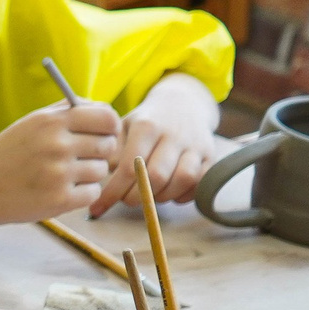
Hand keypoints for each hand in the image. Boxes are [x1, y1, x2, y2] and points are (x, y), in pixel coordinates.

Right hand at [0, 101, 119, 223]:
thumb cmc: (6, 154)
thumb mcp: (31, 123)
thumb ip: (67, 112)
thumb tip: (105, 112)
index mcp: (51, 121)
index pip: (107, 118)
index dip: (110, 127)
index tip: (104, 134)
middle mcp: (57, 145)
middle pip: (108, 146)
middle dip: (100, 153)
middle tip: (80, 159)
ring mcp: (59, 174)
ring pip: (101, 171)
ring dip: (88, 175)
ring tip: (63, 176)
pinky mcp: (59, 200)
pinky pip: (92, 193)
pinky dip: (81, 194)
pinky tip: (61, 191)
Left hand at [90, 109, 220, 214]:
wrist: (183, 103)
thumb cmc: (147, 121)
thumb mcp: (123, 127)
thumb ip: (111, 152)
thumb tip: (100, 182)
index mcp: (148, 126)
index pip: (128, 167)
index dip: (113, 192)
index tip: (98, 206)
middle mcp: (174, 134)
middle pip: (157, 176)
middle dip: (137, 197)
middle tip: (127, 200)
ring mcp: (195, 144)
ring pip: (183, 180)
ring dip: (163, 197)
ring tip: (149, 196)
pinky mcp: (210, 155)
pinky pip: (200, 183)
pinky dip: (184, 195)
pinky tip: (169, 194)